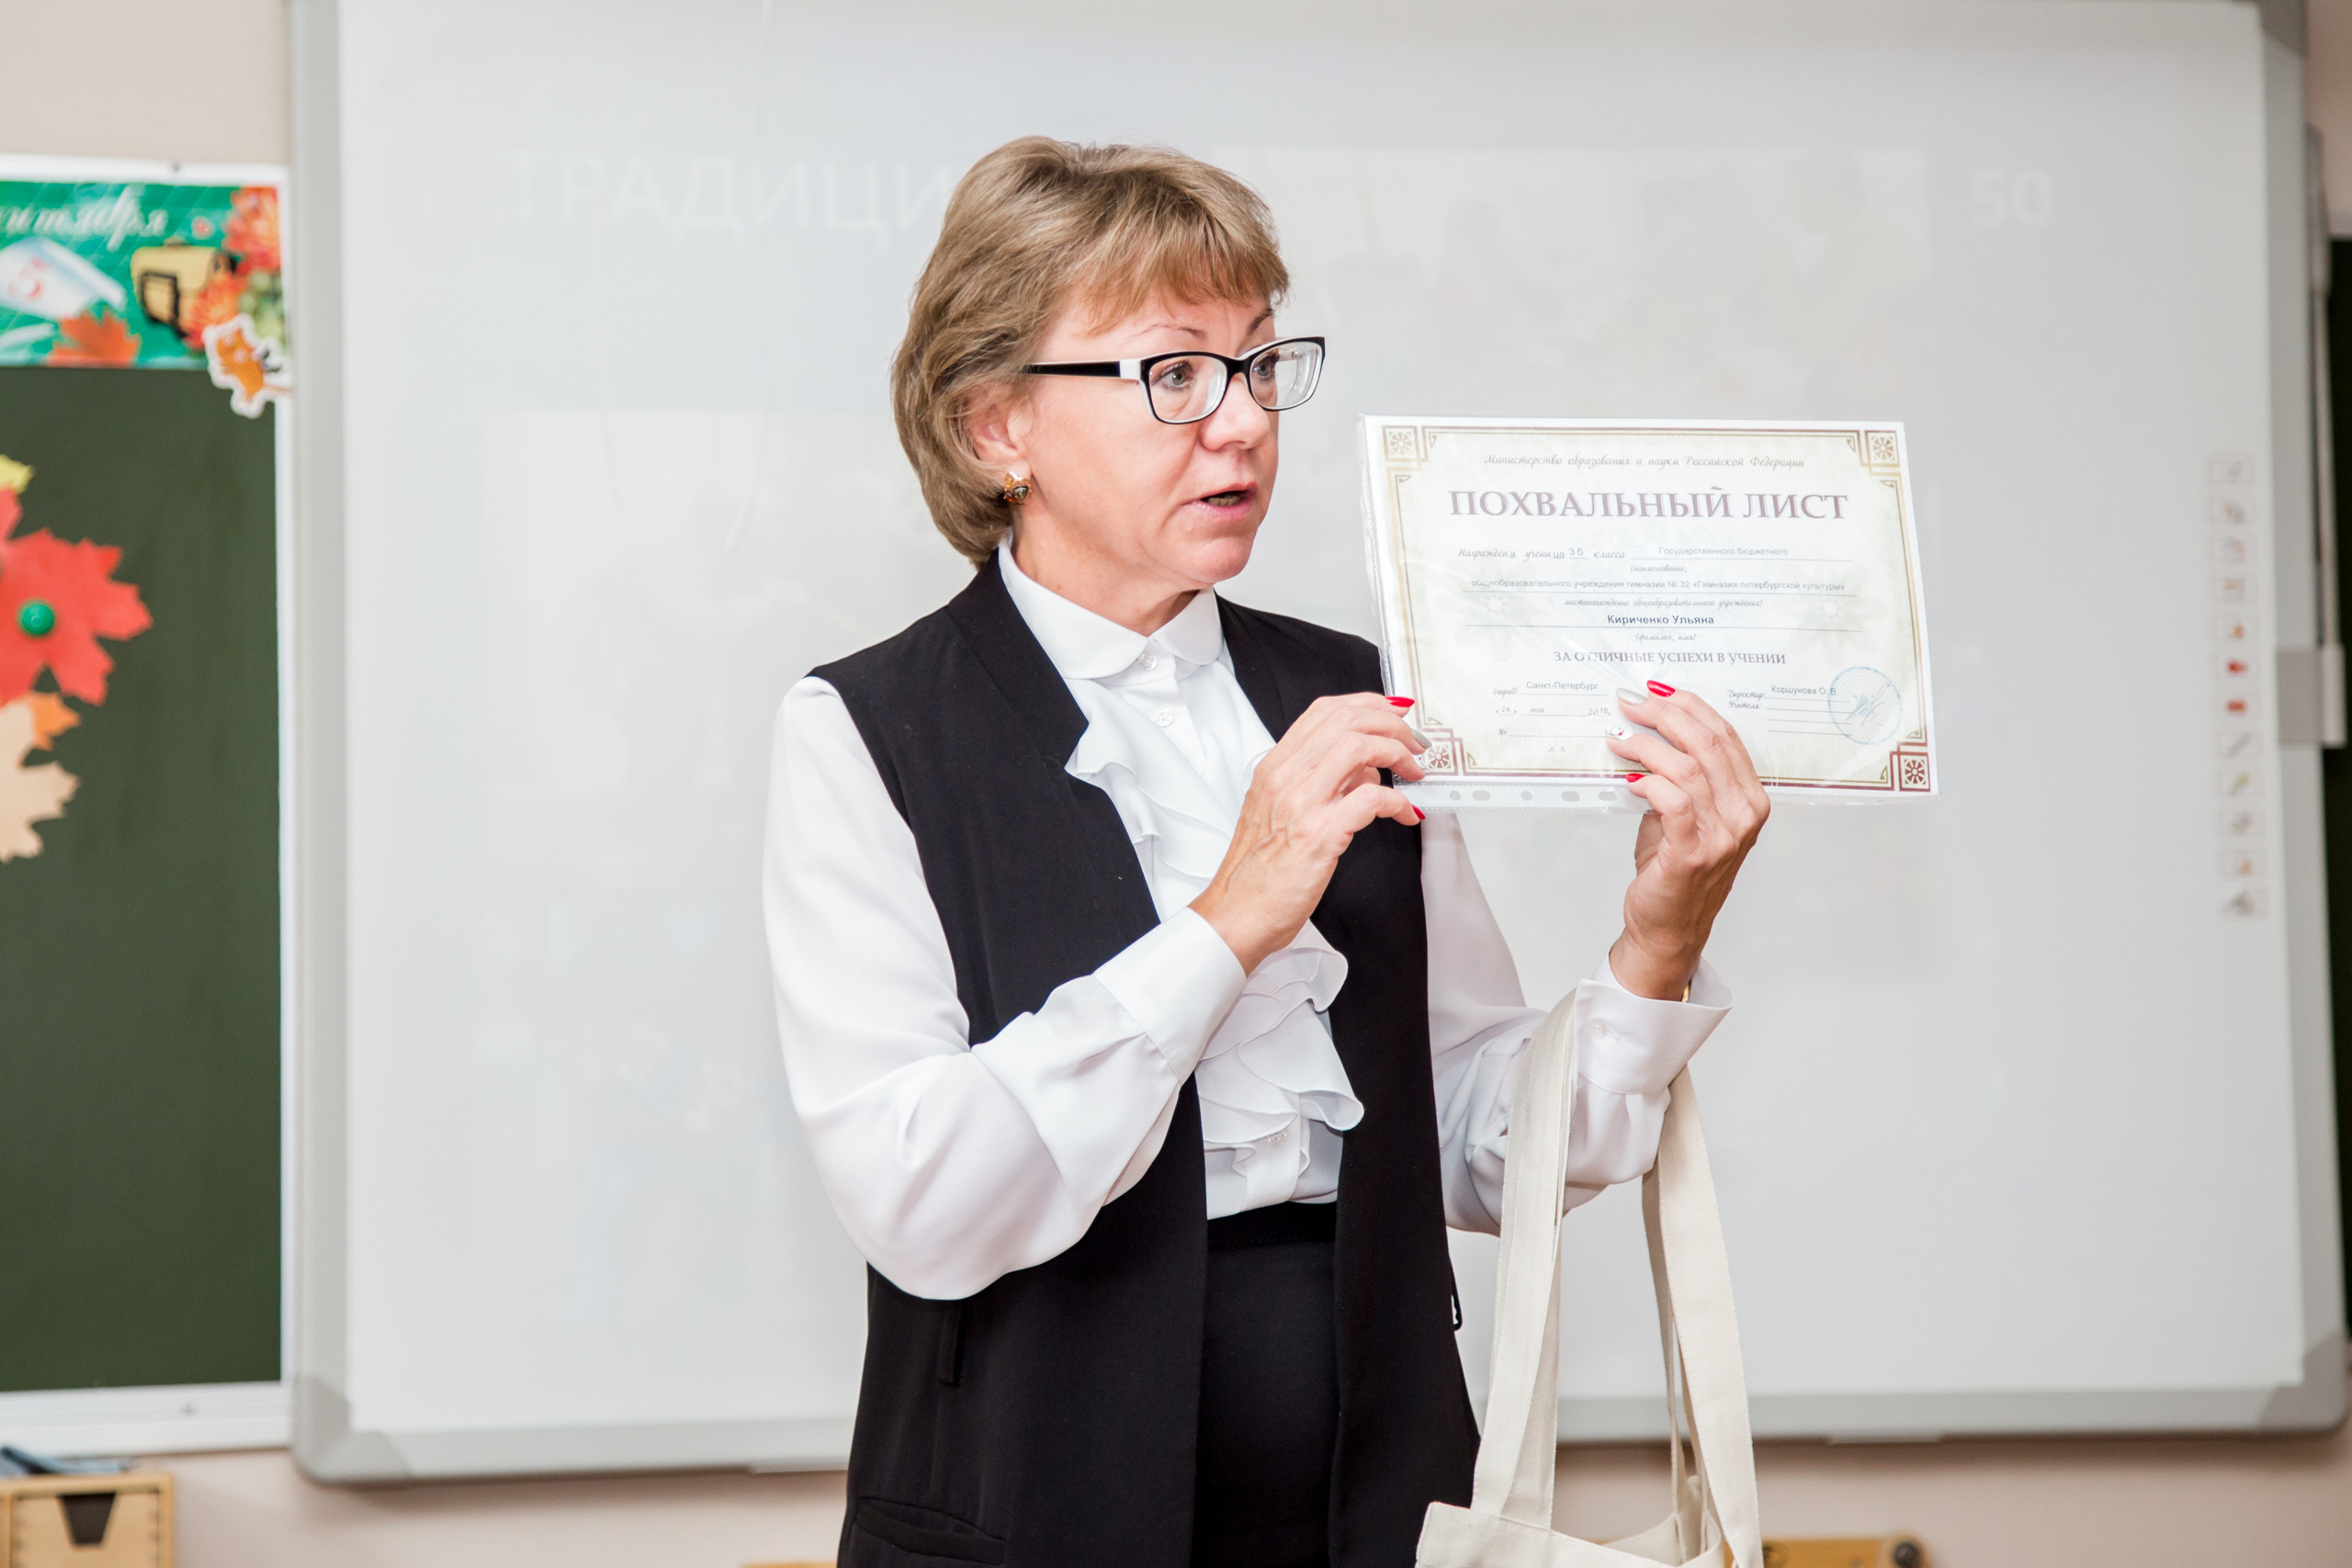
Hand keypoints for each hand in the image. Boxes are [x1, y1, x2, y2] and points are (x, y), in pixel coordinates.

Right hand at [1191, 694, 1425, 972]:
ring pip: (1358, 747)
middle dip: (1391, 725)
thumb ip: (1319, 783)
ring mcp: (1300, 804)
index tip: (1394, 714)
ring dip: (1397, 753)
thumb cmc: (1258, 873)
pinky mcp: (1319, 836)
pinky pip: (1371, 799)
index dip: (1368, 705)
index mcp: (1274, 769)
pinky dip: (1398, 801)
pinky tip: (1405, 813)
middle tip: (1413, 744)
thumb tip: (1365, 770)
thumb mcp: (1281, 812)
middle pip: (1346, 721)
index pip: (1324, 712)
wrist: (1237, 915)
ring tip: (1413, 771)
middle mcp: (1285, 779)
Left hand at [1603, 683, 1769, 999]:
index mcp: (1750, 799)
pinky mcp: (1693, 853)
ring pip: (1688, 768)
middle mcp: (1744, 815)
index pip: (1726, 736)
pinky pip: (1673, 801)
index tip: (1658, 690)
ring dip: (1648, 746)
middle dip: (1666, 715)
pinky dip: (1649, 782)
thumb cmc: (1677, 870)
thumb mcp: (1688, 814)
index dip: (1691, 706)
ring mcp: (1723, 836)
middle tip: (1632, 705)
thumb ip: (1681, 776)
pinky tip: (1630, 778)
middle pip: (1708, 744)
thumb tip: (1648, 731)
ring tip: (1619, 738)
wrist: (1669, 926)